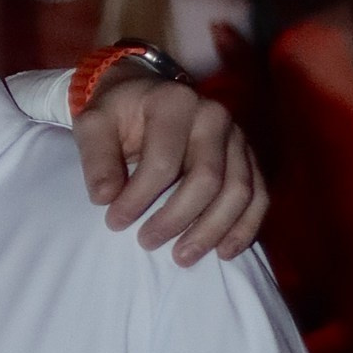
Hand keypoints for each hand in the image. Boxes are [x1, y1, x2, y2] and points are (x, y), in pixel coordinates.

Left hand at [72, 74, 264, 262]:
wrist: (147, 94)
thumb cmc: (118, 114)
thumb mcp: (93, 124)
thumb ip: (96, 158)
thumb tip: (105, 198)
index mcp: (175, 103)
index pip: (164, 161)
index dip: (139, 198)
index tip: (114, 222)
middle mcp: (214, 116)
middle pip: (207, 178)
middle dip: (177, 218)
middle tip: (147, 243)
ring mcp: (238, 137)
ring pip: (239, 192)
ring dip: (212, 230)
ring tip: (183, 258)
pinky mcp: (249, 157)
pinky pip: (259, 196)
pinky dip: (244, 227)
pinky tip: (224, 252)